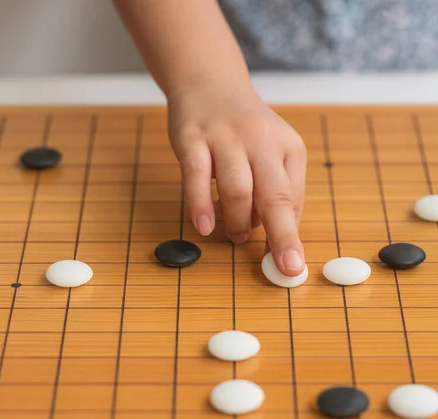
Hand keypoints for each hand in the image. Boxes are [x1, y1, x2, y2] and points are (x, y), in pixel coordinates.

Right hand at [167, 85, 306, 275]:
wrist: (210, 83)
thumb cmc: (244, 133)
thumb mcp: (271, 156)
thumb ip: (275, 195)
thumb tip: (276, 244)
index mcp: (289, 148)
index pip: (292, 200)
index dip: (290, 235)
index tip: (290, 264)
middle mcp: (262, 141)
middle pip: (275, 196)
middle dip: (282, 236)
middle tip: (285, 267)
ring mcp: (226, 138)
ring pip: (238, 189)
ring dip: (238, 222)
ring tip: (235, 236)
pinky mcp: (193, 138)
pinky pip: (197, 176)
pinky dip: (201, 204)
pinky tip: (204, 227)